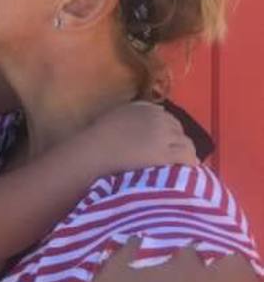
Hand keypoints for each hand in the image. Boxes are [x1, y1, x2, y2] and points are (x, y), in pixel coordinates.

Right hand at [75, 101, 197, 176]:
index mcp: (143, 107)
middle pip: (178, 130)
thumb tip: (146, 121)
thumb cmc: (96, 139)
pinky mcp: (165, 152)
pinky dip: (189, 164)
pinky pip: (187, 157)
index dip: (168, 133)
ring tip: (181, 168)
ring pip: (186, 144)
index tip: (165, 145)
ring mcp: (163, 134)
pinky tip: (185, 173)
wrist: (94, 153)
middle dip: (177, 143)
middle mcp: (156, 117)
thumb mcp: (113, 117)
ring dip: (185, 155)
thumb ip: (131, 115)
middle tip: (173, 159)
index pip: (167, 118)